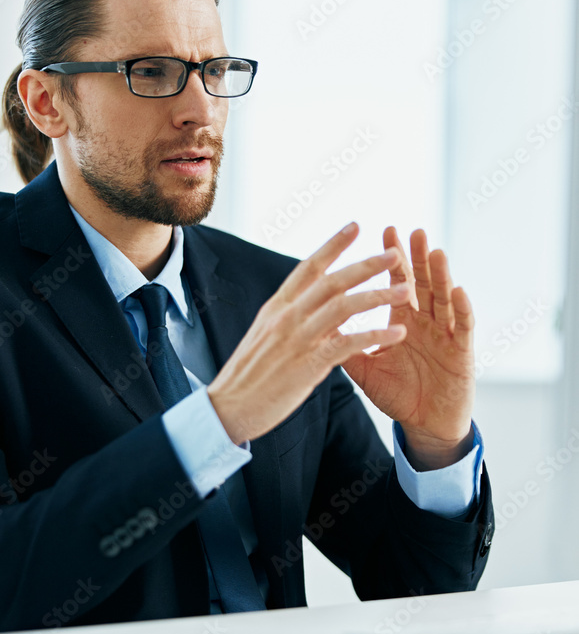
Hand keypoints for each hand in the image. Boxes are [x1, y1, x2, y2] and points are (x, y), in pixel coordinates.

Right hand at [207, 222, 410, 443]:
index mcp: (277, 307)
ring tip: (406, 290)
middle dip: (366, 265)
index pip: (308, 267)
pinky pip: (348, 344)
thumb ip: (293, 319)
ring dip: (378, 295)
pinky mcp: (308, 365)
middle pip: (332, 281)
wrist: (228, 407)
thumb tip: (319, 308)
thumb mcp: (266, 336)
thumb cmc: (248, 376)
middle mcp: (287, 316)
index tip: (355, 226)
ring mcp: (297, 339)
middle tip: (394, 253)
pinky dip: (375, 336)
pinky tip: (398, 332)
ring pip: (344, 306)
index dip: (333, 245)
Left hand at [342, 227, 474, 469]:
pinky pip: (463, 328)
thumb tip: (317, 327)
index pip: (398, 283)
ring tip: (434, 251)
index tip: (385, 231)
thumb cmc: (399, 395)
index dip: (393, 259)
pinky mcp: (462, 353)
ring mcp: (446, 335)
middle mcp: (426, 322)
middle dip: (417, 257)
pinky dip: (462, 309)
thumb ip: (347, 346)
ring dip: (440, 275)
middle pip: (422, 282)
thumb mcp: (367, 369)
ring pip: (443, 299)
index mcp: (403, 321)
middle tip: (412, 230)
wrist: (424, 426)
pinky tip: (458, 291)